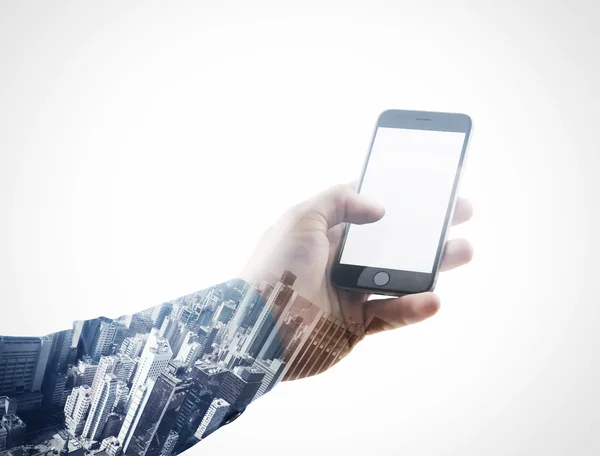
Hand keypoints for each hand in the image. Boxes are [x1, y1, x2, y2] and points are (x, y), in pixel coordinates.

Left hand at [240, 183, 472, 377]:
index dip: (398, 199)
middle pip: (393, 242)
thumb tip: (377, 207)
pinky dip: (414, 308)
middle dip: (426, 229)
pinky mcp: (356, 323)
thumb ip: (338, 200)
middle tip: (459, 215)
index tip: (428, 190)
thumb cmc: (275, 268)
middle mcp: (341, 260)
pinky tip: (433, 299)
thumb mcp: (300, 217)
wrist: (258, 329)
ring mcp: (350, 292)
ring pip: (400, 277)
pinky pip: (393, 313)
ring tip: (462, 251)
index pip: (370, 210)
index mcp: (327, 233)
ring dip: (432, 266)